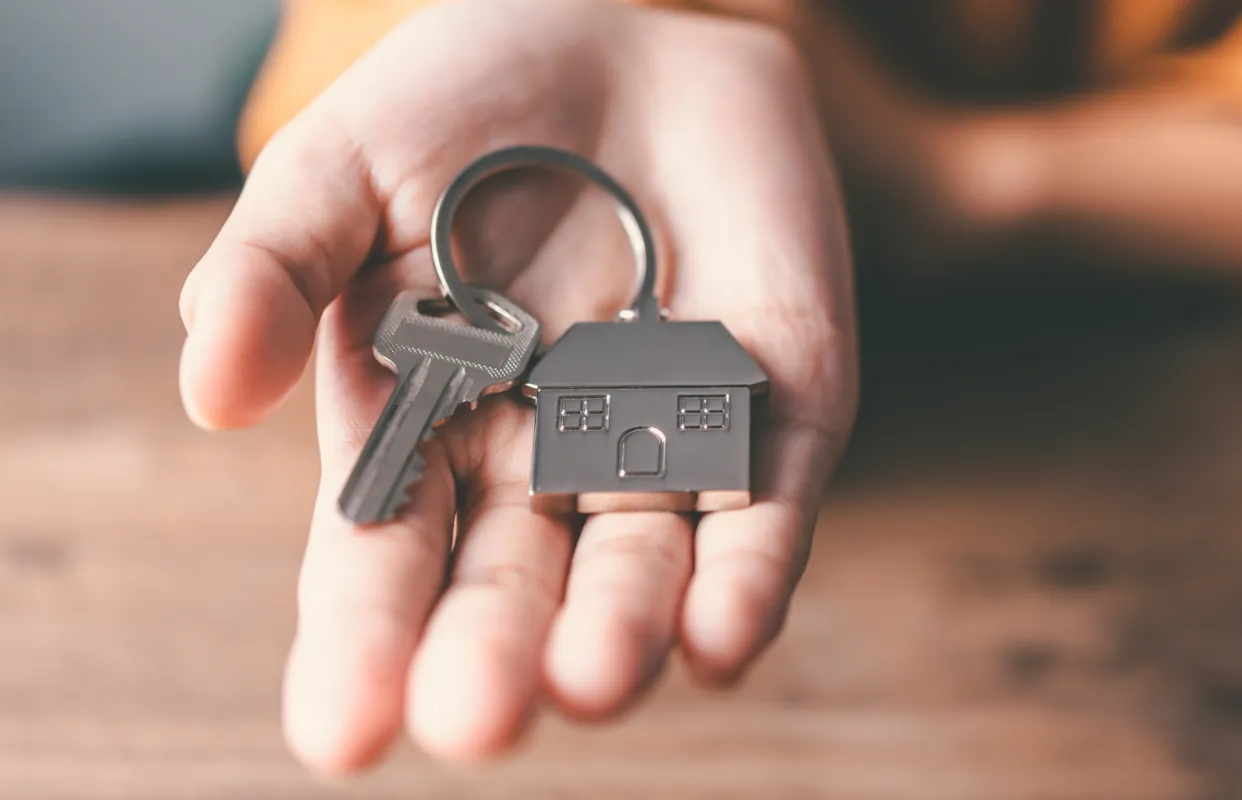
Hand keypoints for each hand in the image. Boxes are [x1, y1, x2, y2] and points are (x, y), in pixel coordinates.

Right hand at [177, 0, 855, 773]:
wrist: (625, 36)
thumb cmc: (464, 106)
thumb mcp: (340, 169)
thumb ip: (272, 268)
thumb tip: (209, 393)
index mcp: (422, 433)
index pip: (385, 562)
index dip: (364, 643)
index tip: (343, 728)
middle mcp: (541, 463)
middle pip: (515, 588)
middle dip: (496, 654)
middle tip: (477, 717)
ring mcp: (661, 441)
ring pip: (644, 568)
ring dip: (623, 630)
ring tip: (591, 681)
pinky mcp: (773, 407)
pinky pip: (768, 507)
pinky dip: (751, 574)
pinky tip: (722, 639)